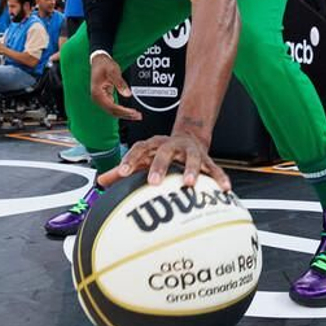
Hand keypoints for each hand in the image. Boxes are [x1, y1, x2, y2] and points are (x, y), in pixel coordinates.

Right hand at [88, 53, 140, 120]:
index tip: (133, 112)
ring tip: (136, 115)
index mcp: (97, 93)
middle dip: (125, 115)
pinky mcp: (105, 98)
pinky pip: (114, 107)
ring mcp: (101, 99)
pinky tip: (130, 111)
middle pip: (112, 112)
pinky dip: (122, 110)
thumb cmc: (104, 65)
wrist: (99, 60)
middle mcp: (98, 98)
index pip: (111, 107)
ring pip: (113, 111)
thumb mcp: (113, 71)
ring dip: (124, 114)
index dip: (123, 111)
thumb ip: (120, 83)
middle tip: (138, 116)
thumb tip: (128, 94)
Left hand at [101, 133, 230, 192]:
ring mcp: (190, 151)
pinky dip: (219, 178)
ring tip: (189, 183)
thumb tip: (101, 182)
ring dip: (190, 170)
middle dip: (159, 167)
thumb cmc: (160, 153)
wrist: (188, 137)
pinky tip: (224, 188)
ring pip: (191, 158)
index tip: (121, 174)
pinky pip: (214, 169)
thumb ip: (122, 170)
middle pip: (164, 152)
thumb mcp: (142, 158)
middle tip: (153, 182)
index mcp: (153, 145)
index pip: (139, 149)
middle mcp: (171, 145)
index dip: (129, 160)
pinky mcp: (206, 159)